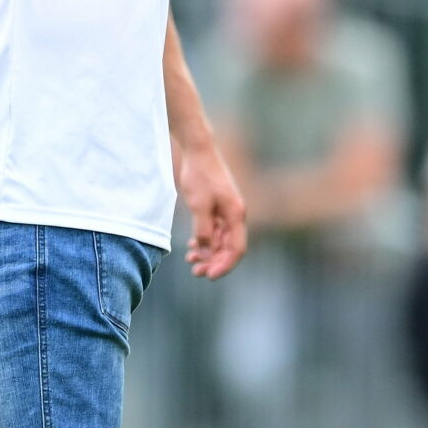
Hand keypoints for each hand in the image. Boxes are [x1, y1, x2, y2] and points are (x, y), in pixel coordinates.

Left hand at [178, 143, 248, 279]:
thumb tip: (206, 251)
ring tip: (191, 261)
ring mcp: (227, 211)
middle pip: (229, 247)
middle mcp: (235, 215)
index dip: (225, 265)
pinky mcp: (217, 207)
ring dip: (208, 253)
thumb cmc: (199, 175)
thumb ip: (204, 230)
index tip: (209, 276)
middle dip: (214, 262)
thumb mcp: (199, 205)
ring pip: (221, 240)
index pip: (236, 249)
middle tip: (196, 272)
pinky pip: (214, 231)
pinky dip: (205, 241)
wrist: (198, 151)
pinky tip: (192, 247)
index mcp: (236, 215)